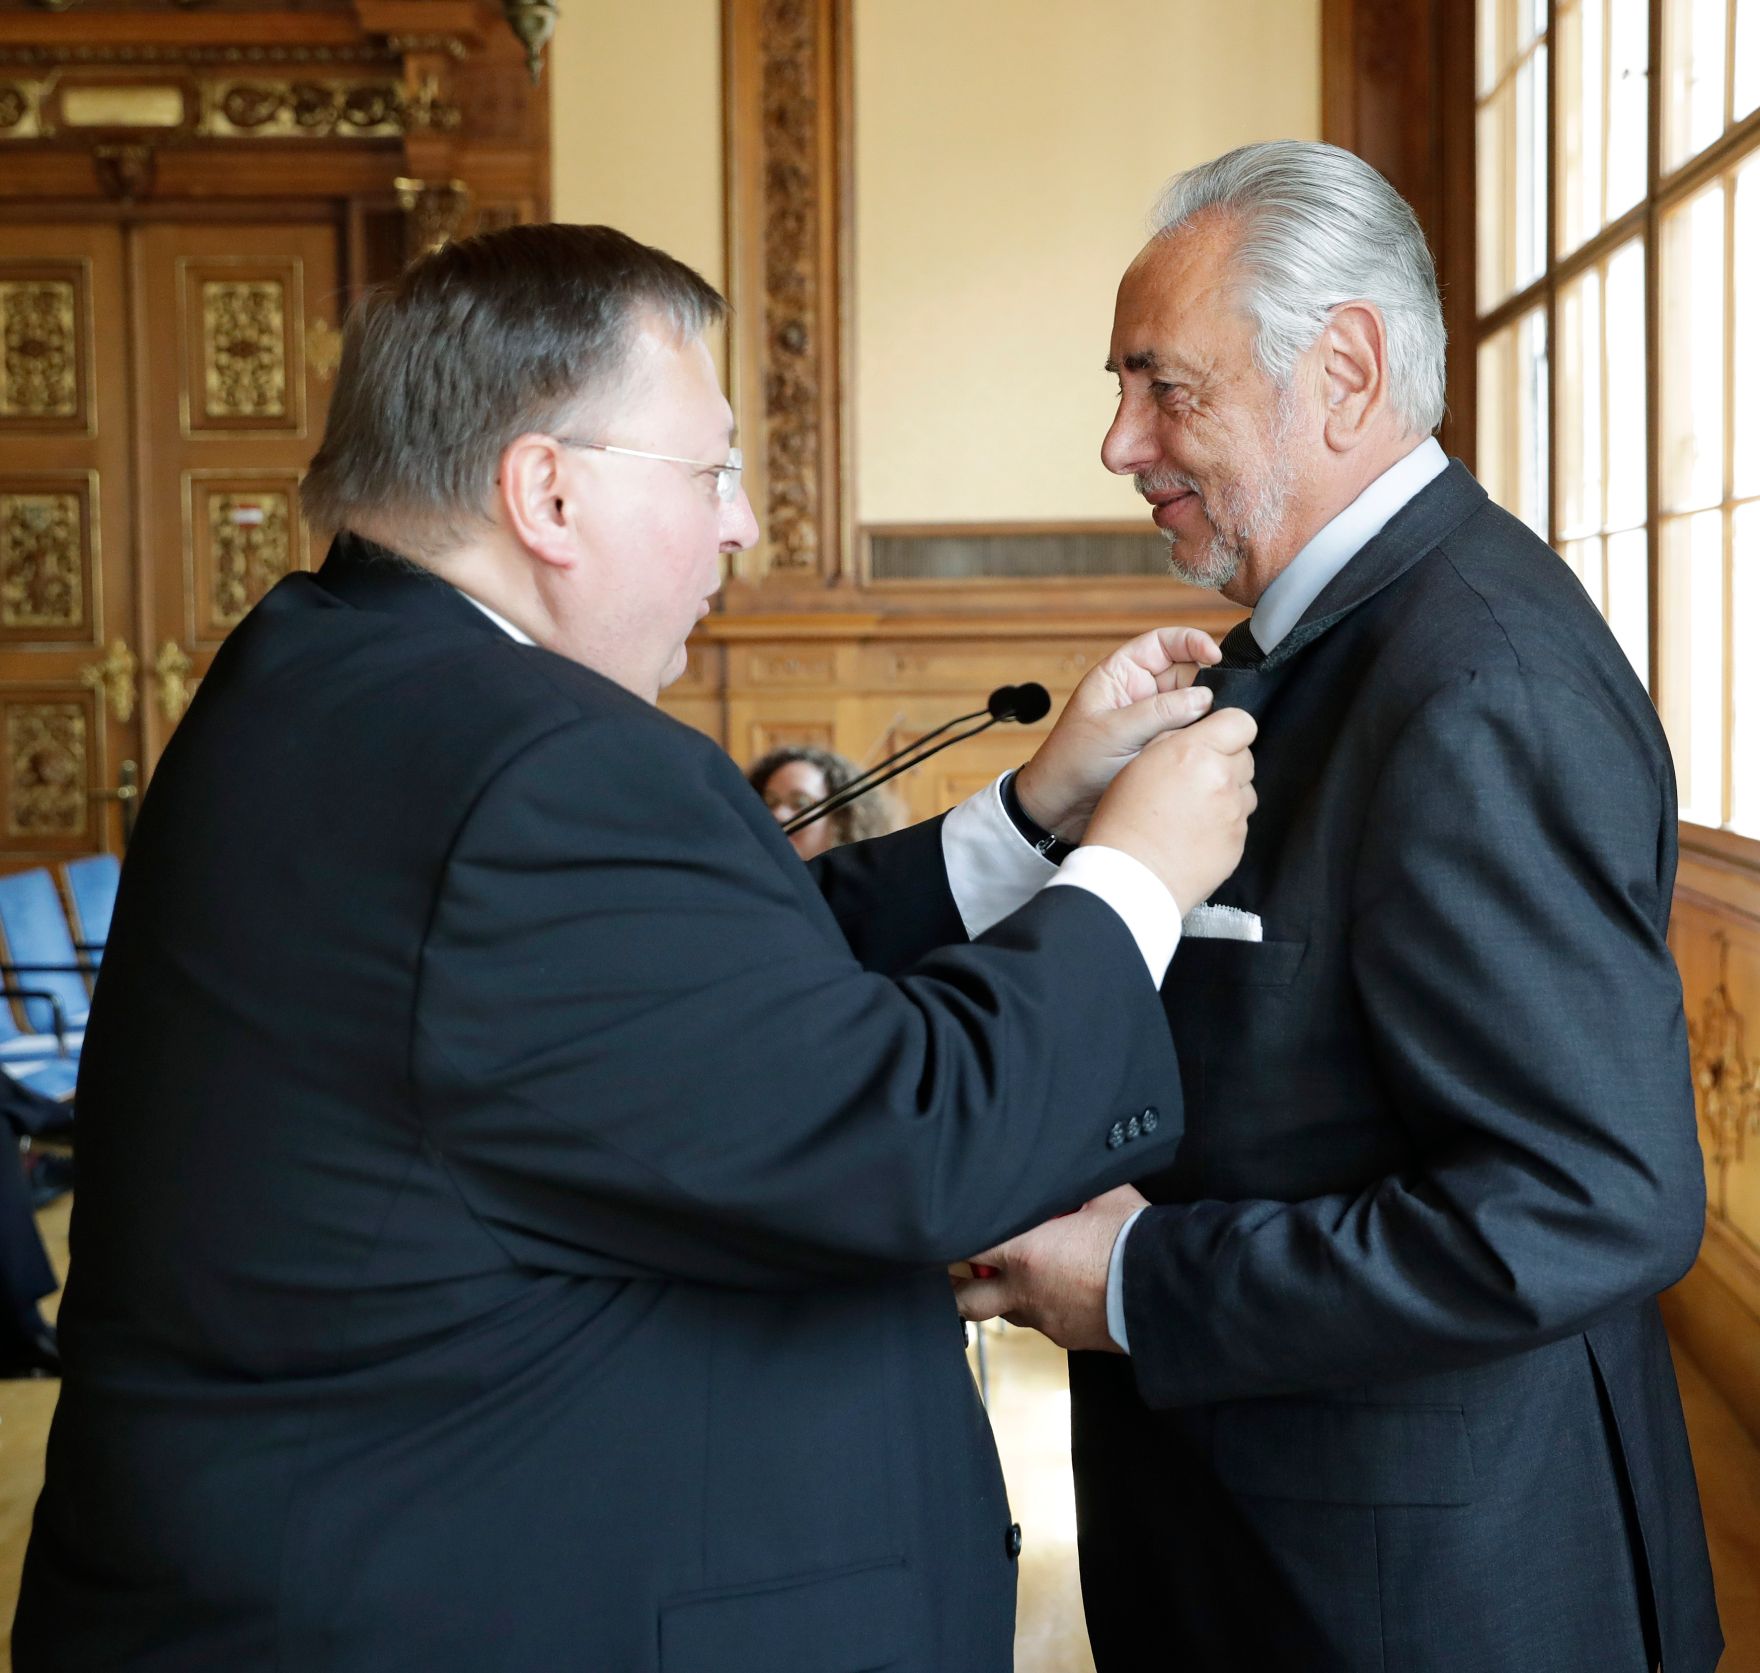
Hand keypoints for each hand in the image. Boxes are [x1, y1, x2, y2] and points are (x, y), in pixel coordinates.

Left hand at [951, 1185, 1147, 1353]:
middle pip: (967, 1300)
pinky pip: (1045, 1321)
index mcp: (1024, 1253)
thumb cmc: (1132, 1239)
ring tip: (1025, 1273)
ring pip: (1009, 1312)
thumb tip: (1066, 1166)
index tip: (951, 1232)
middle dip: (957, 1286)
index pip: (965, 1249)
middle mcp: (1026, 1293)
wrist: (1166, 1290)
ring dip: (1008, 1295)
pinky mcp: (1068, 1339)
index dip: (953, 1240)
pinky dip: (1046, 1306)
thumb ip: (1071, 1185)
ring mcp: (1046, 1321)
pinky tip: (1065, 1289)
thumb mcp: (1100, 1195)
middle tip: (962, 1270)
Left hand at [1013, 627, 1222, 840]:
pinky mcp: (1159, 744)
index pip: (1163, 643)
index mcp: (1120, 674)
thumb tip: (1204, 697)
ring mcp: (1151, 719)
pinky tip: (1197, 749)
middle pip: (1186, 674)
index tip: (1214, 656)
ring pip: (1191, 706)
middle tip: (1211, 708)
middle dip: (1202, 688)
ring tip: (1198, 734)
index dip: (1191, 642)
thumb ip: (1160, 712)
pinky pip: (1188, 733)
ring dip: (1200, 717)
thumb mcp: (1114, 731)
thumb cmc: (1071, 762)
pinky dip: (1196, 738)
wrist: (1061, 806)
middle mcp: (1138, 692)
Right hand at [1083, 706, 1255, 915]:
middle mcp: (1222, 779)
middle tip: (1192, 780)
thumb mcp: (1138, 765)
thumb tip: (1196, 734)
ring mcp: (1234, 813)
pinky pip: (1239, 822)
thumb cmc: (1123, 822)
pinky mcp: (1238, 842)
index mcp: (1195, 753)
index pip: (1241, 723)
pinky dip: (1222, 824)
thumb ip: (1173, 742)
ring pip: (1244, 790)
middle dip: (1224, 763)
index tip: (1215, 739)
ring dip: (1226, 794)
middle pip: (1245, 756)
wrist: (1131, 878)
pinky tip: (1194, 834)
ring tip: (1192, 811)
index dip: (1228, 729)